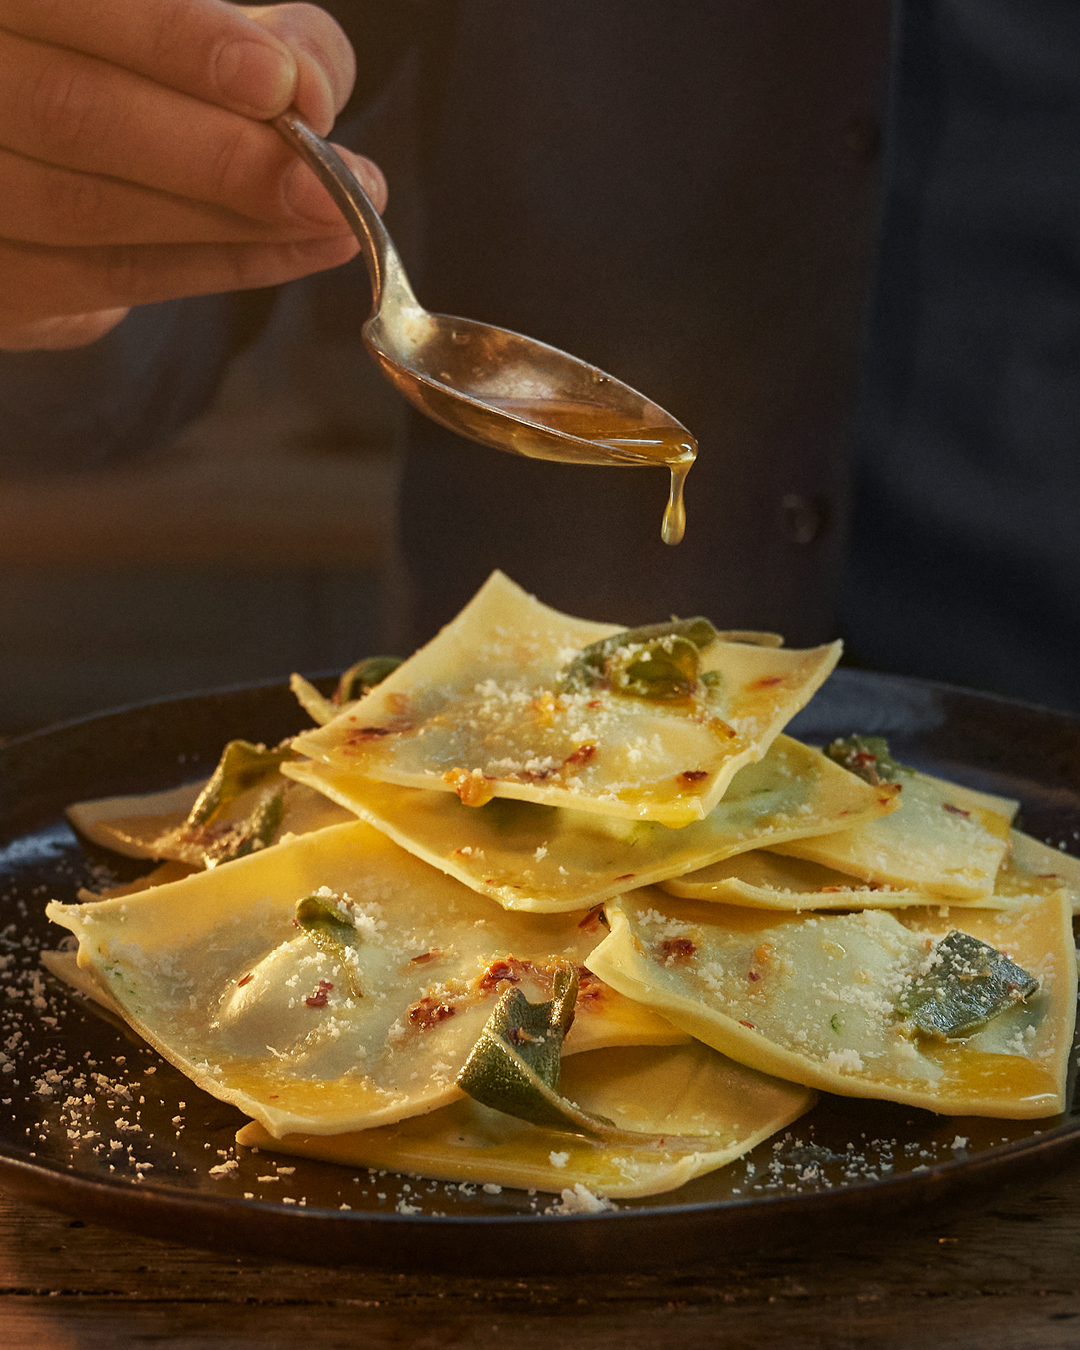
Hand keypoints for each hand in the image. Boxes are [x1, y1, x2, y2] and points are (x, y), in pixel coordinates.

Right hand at [0, 0, 385, 349]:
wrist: (40, 163)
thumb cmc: (125, 71)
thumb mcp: (182, 25)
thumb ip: (257, 34)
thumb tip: (313, 87)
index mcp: (6, 5)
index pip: (70, 5)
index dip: (173, 41)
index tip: (279, 83)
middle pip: (75, 117)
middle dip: (221, 156)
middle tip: (331, 185)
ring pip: (92, 210)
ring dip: (233, 222)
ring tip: (336, 218)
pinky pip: (111, 277)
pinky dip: (216, 265)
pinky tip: (294, 250)